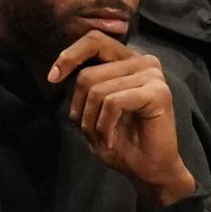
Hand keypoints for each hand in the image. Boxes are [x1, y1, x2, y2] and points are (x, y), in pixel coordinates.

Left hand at [48, 31, 195, 207]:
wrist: (149, 171)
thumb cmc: (122, 141)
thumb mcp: (93, 109)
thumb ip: (84, 86)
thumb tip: (57, 72)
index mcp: (128, 60)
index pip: (94, 40)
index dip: (69, 56)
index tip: (52, 79)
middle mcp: (143, 61)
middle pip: (89, 73)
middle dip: (80, 108)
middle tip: (88, 131)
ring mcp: (153, 75)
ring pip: (98, 90)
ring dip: (91, 122)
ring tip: (102, 138)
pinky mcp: (158, 92)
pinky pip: (113, 103)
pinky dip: (105, 126)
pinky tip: (111, 141)